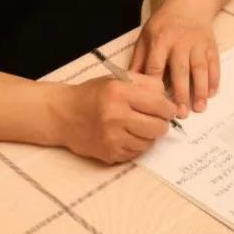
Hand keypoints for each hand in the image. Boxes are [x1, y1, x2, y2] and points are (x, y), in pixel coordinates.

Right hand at [54, 73, 176, 163]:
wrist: (64, 114)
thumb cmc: (93, 94)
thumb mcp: (117, 79)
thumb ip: (146, 84)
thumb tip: (169, 99)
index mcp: (120, 93)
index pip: (160, 105)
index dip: (169, 109)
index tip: (168, 110)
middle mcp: (116, 116)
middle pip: (159, 128)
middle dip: (161, 124)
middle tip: (155, 119)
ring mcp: (112, 138)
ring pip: (149, 143)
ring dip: (148, 135)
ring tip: (137, 126)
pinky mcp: (110, 154)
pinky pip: (136, 153)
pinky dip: (136, 145)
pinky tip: (125, 135)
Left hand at [130, 5, 218, 117]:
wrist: (190, 3)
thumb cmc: (164, 23)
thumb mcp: (146, 35)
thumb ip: (139, 60)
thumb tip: (129, 84)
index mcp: (159, 40)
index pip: (156, 66)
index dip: (155, 86)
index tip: (155, 105)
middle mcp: (179, 42)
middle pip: (180, 70)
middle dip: (181, 93)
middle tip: (180, 114)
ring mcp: (197, 44)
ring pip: (199, 69)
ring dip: (200, 90)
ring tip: (199, 109)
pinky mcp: (211, 45)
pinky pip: (214, 64)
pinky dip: (213, 80)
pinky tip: (211, 94)